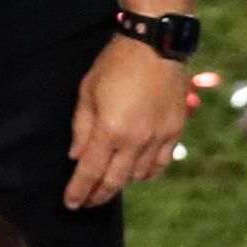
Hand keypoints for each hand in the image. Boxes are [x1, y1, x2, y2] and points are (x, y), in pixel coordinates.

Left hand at [66, 37, 187, 209]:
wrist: (157, 42)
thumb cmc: (116, 63)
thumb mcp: (87, 93)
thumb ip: (81, 129)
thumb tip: (76, 157)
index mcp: (110, 130)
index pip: (90, 173)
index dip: (78, 192)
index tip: (70, 203)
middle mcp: (136, 139)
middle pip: (115, 181)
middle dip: (98, 196)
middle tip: (87, 202)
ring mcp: (159, 136)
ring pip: (140, 176)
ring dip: (122, 184)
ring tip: (109, 185)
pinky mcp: (176, 129)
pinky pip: (162, 162)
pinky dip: (148, 172)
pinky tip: (137, 172)